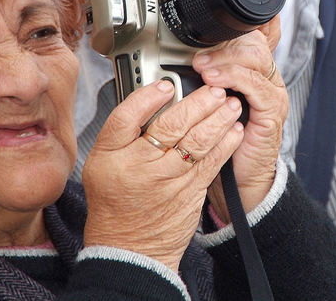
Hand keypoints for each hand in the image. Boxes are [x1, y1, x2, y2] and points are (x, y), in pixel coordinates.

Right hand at [82, 79, 243, 270]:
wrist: (128, 249)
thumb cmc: (113, 200)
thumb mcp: (101, 162)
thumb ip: (122, 133)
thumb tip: (150, 99)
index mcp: (112, 156)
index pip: (126, 117)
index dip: (147, 97)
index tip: (165, 85)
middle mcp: (140, 167)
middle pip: (169, 127)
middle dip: (196, 103)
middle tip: (213, 89)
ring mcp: (167, 181)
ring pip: (196, 143)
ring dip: (217, 120)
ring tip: (231, 104)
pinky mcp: (189, 194)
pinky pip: (210, 163)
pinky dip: (224, 144)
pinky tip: (233, 130)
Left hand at [192, 28, 287, 221]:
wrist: (237, 177)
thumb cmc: (218, 138)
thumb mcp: (205, 101)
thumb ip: (198, 76)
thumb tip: (172, 55)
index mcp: (249, 70)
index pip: (247, 35)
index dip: (231, 27)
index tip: (203, 25)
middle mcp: (264, 76)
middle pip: (251, 42)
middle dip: (222, 42)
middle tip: (195, 52)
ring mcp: (270, 91)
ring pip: (254, 59)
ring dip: (224, 59)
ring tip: (201, 66)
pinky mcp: (272, 110)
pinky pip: (257, 85)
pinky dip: (234, 79)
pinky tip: (215, 81)